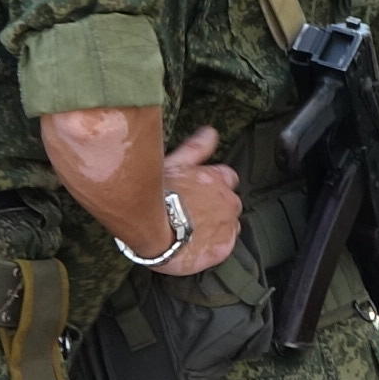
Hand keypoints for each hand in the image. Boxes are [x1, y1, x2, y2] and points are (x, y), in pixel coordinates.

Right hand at [153, 127, 240, 275]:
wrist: (148, 227)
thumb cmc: (155, 193)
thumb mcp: (174, 163)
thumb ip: (196, 148)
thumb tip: (211, 131)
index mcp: (217, 178)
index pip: (228, 177)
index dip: (214, 184)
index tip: (200, 191)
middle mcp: (228, 200)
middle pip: (230, 203)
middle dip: (216, 207)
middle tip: (191, 214)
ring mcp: (227, 225)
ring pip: (229, 225)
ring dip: (216, 227)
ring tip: (190, 233)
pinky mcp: (223, 248)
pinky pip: (225, 246)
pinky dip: (213, 246)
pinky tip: (194, 246)